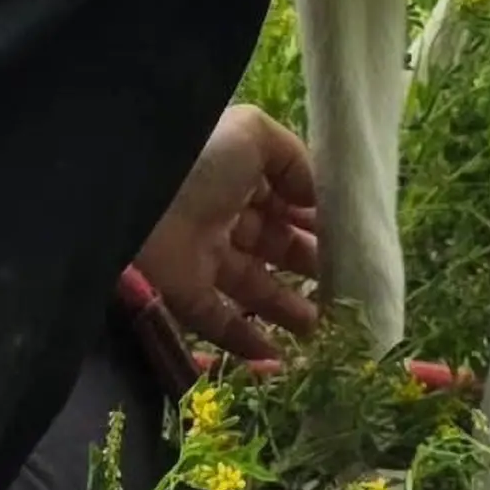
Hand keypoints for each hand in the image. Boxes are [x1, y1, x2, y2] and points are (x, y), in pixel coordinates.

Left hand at [135, 105, 322, 360]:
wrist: (138, 206)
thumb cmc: (202, 162)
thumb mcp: (253, 134)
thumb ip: (294, 158)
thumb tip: (315, 198)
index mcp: (237, 177)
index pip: (284, 202)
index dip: (316, 220)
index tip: (351, 239)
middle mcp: (221, 217)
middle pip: (273, 245)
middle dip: (309, 265)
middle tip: (346, 283)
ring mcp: (202, 259)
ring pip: (252, 287)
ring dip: (287, 308)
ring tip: (322, 324)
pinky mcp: (183, 296)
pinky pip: (219, 323)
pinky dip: (247, 343)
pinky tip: (280, 356)